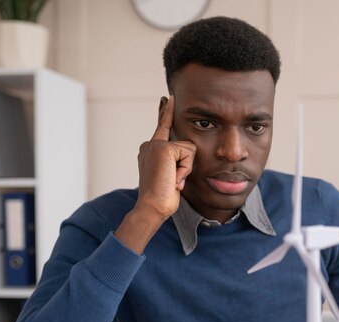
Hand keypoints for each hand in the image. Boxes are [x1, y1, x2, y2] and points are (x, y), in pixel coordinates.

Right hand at [136, 95, 195, 220]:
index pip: (160, 127)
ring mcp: (156, 145)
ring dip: (186, 168)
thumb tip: (186, 154)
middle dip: (183, 162)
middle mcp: (150, 144)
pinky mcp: (164, 148)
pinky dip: (185, 169)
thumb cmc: (163, 197)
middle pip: (181, 140)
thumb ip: (175, 162)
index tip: (166, 98)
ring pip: (189, 149)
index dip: (164, 112)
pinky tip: (174, 178)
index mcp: (149, 150)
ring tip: (173, 180)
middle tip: (172, 152)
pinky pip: (189, 153)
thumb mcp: (171, 176)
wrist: (152, 206)